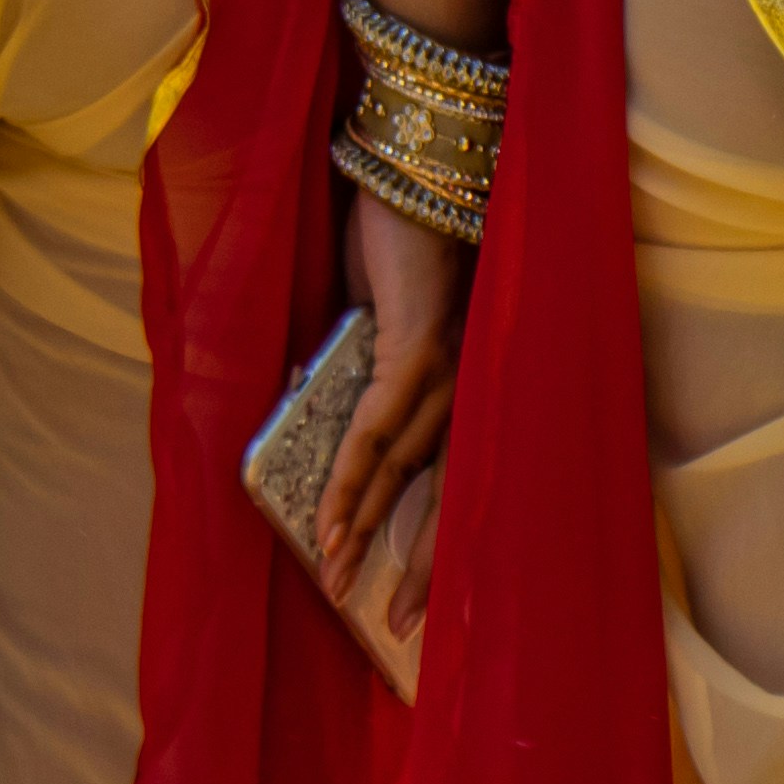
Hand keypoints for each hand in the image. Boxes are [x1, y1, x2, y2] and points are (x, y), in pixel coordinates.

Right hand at [316, 184, 467, 572]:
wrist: (409, 165)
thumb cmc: (391, 235)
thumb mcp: (370, 317)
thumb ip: (356, 369)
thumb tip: (316, 412)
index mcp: (461, 380)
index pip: (447, 478)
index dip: (426, 544)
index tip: (406, 605)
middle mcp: (467, 383)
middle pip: (436, 490)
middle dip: (405, 560)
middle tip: (373, 619)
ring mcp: (448, 368)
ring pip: (402, 468)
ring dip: (361, 525)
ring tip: (330, 573)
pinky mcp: (421, 348)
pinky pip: (376, 429)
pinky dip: (349, 478)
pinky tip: (329, 518)